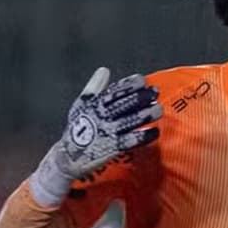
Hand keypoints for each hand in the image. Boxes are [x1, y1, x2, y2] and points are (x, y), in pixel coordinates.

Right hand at [29, 68, 161, 205]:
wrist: (68, 157)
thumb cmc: (77, 129)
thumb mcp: (81, 105)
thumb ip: (93, 88)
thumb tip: (104, 70)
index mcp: (94, 105)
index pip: (113, 91)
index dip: (128, 85)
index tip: (142, 80)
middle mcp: (100, 117)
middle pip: (123, 104)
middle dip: (140, 97)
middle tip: (155, 92)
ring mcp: (107, 132)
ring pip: (129, 121)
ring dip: (145, 115)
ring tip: (159, 109)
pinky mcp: (112, 148)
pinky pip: (130, 141)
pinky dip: (143, 136)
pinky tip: (154, 132)